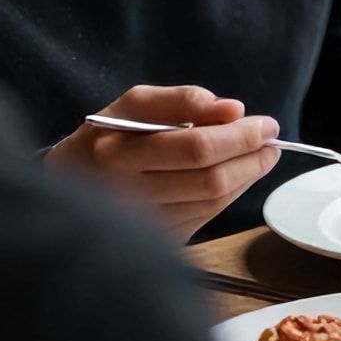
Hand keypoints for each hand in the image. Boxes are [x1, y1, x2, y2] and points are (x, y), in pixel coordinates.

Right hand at [46, 85, 280, 239]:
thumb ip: (183, 100)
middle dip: (251, 159)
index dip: (240, 137)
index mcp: (116, 152)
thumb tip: (233, 109)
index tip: (266, 124)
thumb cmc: (109, 136)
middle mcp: (125, 193)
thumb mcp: (135, 104)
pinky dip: (230, 195)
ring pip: (213, 203)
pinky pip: (206, 217)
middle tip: (271, 142)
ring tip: (259, 156)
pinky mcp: (154, 240)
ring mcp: (139, 224)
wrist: (69, 181)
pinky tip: (236, 178)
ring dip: (247, 178)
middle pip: (209, 180)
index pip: (196, 148)